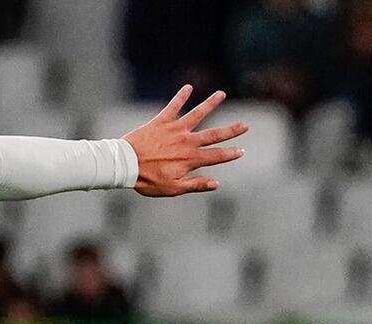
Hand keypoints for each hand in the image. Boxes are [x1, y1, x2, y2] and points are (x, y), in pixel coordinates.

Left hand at [123, 85, 248, 196]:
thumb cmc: (147, 180)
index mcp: (191, 159)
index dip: (230, 154)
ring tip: (221, 94)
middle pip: (214, 134)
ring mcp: (175, 130)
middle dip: (231, 130)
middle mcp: (187, 141)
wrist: (125, 165)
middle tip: (245, 125)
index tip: (242, 150)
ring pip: (197, 114)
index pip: (216, 156)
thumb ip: (195, 184)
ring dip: (210, 103)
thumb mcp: (173, 188)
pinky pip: (173, 106)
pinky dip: (181, 96)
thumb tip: (216, 183)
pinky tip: (188, 86)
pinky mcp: (161, 121)